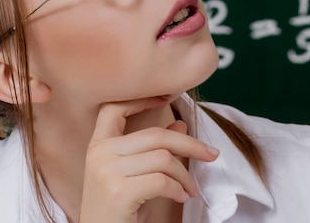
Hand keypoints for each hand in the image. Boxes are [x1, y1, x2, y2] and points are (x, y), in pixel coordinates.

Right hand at [78, 97, 219, 222]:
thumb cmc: (119, 210)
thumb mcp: (134, 176)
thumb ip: (153, 150)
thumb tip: (180, 125)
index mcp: (98, 145)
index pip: (113, 108)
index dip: (140, 99)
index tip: (165, 98)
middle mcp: (99, 154)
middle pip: (155, 135)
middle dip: (190, 145)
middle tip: (212, 155)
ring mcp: (106, 172)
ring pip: (163, 158)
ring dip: (185, 175)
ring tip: (189, 189)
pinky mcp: (119, 191)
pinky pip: (162, 180)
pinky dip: (178, 189)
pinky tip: (180, 197)